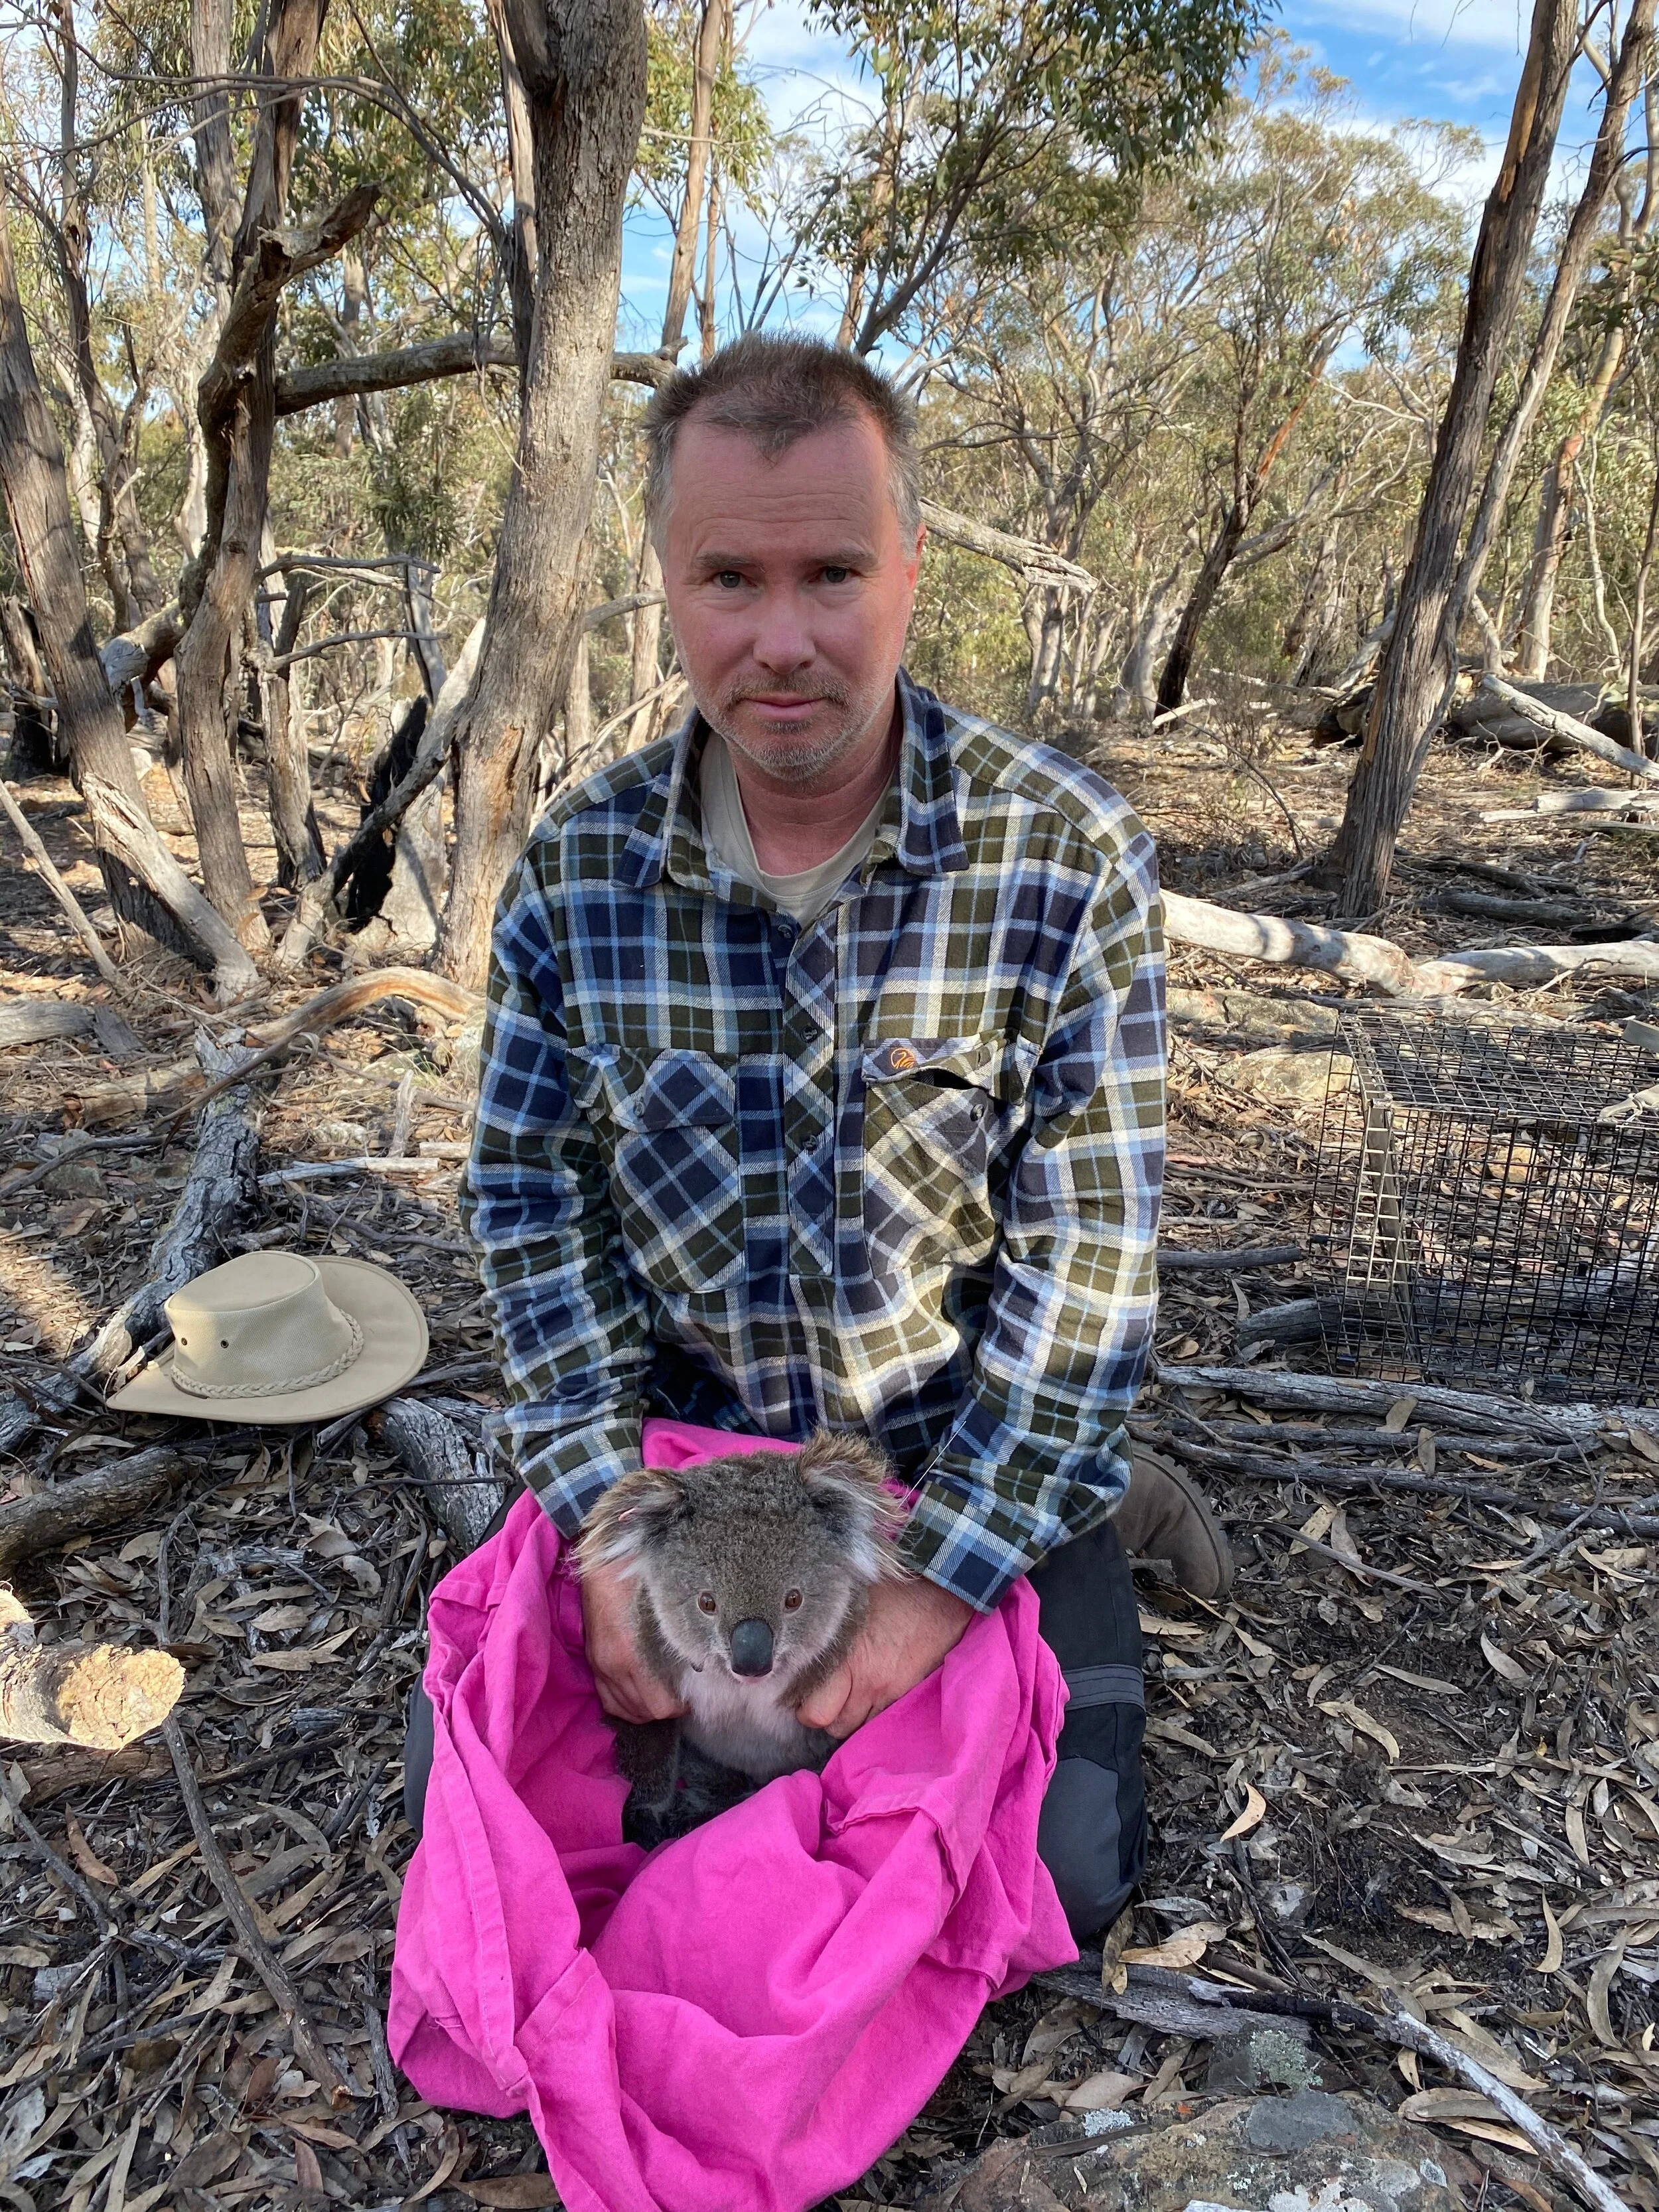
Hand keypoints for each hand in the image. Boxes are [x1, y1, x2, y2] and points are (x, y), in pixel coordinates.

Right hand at [578, 1555, 685, 1723]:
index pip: (658, 1705)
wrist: (604, 1562)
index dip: (678, 1707)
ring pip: (621, 1709)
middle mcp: (611, 1666)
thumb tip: (701, 1665)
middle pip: (641, 1712)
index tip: (689, 1698)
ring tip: (660, 1698)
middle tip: (678, 1697)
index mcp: (631, 1655)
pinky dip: (623, 1704)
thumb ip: (681, 1642)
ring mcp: (598, 1664)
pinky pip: (606, 1697)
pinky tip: (637, 1695)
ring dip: (643, 1710)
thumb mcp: (667, 1611)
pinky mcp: (592, 1659)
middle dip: (662, 1710)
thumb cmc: (639, 1580)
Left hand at [795, 1576, 973, 1737]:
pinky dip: (873, 1713)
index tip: (803, 1693)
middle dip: (827, 1715)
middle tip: (824, 1694)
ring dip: (851, 1716)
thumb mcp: (848, 1603)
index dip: (805, 1708)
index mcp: (846, 1661)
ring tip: (848, 1693)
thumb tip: (791, 1633)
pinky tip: (870, 1692)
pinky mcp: (910, 1694)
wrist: (942, 1593)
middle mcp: (869, 1685)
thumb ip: (822, 1629)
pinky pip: (884, 1719)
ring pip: (860, 1729)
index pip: (814, 1713)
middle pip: (835, 1727)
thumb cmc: (890, 1591)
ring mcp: (892, 1693)